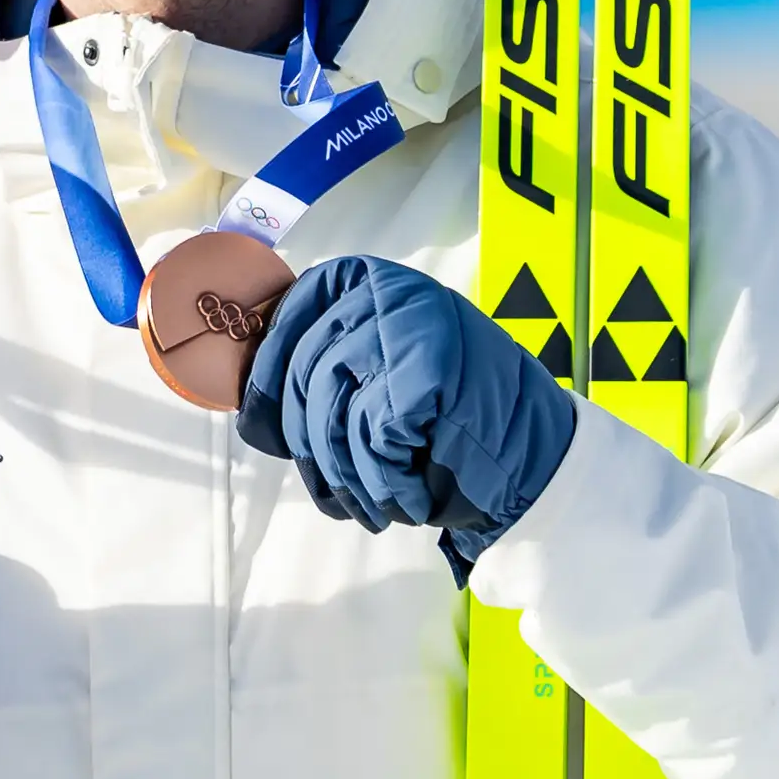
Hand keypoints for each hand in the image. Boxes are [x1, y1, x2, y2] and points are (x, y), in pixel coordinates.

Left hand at [235, 254, 579, 556]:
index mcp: (362, 278)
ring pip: (329, 413)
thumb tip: (238, 389)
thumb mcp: (380, 368)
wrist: (540, 456)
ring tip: (375, 500)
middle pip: (301, 377)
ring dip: (347, 474)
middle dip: (310, 446)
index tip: (261, 430)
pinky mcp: (419, 369)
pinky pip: (369, 440)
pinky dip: (386, 482)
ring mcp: (402, 324)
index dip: (262, 385)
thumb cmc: (450, 419)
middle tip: (336, 488)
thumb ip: (322, 362)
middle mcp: (381, 290)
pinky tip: (411, 495)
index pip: (280, 325)